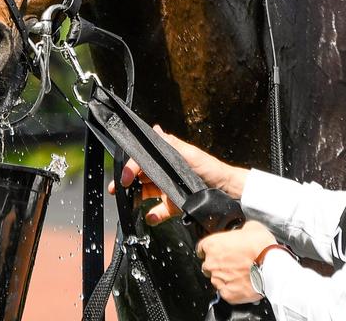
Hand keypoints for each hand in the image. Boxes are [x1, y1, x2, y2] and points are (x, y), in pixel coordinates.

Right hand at [108, 127, 245, 224]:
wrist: (228, 193)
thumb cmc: (211, 169)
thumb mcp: (190, 155)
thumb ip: (170, 145)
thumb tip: (155, 129)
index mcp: (166, 157)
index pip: (142, 160)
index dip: (130, 167)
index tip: (124, 177)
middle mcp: (165, 172)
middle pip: (140, 176)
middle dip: (126, 183)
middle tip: (116, 189)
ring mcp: (168, 189)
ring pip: (145, 193)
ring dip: (135, 199)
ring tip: (130, 204)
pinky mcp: (174, 205)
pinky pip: (158, 210)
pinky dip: (153, 214)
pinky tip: (152, 216)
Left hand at [196, 220, 275, 304]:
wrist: (272, 267)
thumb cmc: (262, 247)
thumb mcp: (251, 227)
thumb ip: (240, 231)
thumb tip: (243, 232)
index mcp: (213, 244)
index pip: (201, 248)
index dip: (210, 250)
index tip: (217, 252)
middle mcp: (212, 263)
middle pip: (208, 265)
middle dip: (218, 265)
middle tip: (233, 264)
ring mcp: (218, 280)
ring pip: (216, 280)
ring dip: (225, 278)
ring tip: (241, 275)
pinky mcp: (228, 294)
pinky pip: (225, 292)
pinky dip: (232, 290)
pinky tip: (242, 284)